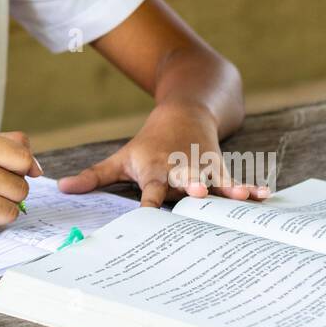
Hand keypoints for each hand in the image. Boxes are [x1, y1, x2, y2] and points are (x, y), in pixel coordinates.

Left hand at [56, 102, 272, 209]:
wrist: (184, 111)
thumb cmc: (149, 144)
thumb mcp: (121, 158)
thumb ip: (94, 176)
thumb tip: (62, 190)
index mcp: (153, 170)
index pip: (149, 190)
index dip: (149, 203)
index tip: (148, 215)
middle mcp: (179, 169)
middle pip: (184, 181)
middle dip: (191, 188)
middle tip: (198, 194)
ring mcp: (201, 167)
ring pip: (214, 181)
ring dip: (227, 189)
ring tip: (241, 197)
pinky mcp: (219, 167)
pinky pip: (234, 179)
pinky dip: (248, 187)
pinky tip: (264, 196)